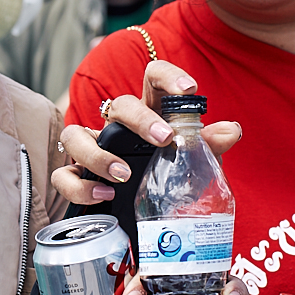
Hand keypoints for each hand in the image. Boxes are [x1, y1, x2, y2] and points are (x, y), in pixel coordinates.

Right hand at [54, 58, 241, 204]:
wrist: (149, 218)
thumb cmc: (170, 179)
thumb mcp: (193, 163)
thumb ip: (209, 147)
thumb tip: (231, 130)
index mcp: (150, 114)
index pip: (152, 79)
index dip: (168, 76)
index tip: (189, 89)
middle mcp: (118, 126)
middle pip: (118, 105)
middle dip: (140, 119)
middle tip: (164, 139)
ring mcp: (93, 149)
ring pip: (74, 133)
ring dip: (98, 153)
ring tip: (123, 174)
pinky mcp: (77, 177)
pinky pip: (63, 175)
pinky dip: (80, 186)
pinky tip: (104, 195)